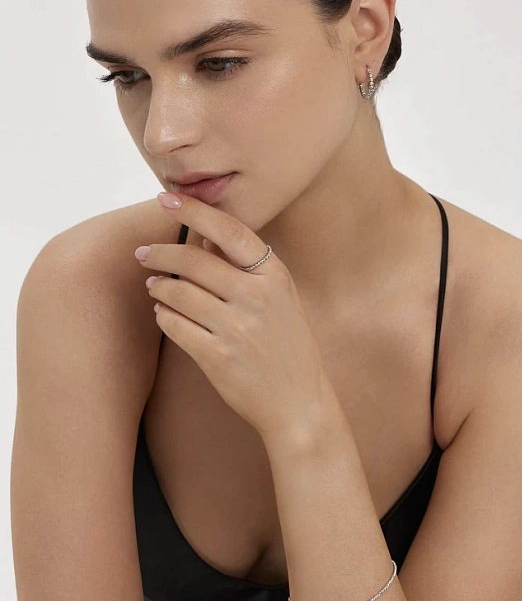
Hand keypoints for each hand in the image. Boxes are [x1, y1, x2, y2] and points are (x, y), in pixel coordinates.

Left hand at [135, 192, 333, 440]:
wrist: (298, 402)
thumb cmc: (287, 346)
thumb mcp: (281, 299)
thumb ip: (247, 268)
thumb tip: (202, 233)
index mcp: (274, 276)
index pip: (228, 231)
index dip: (193, 210)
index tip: (166, 198)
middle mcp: (256, 298)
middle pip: (193, 260)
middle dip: (160, 253)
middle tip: (143, 254)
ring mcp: (237, 328)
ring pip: (178, 292)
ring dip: (159, 286)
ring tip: (154, 286)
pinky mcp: (217, 357)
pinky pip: (174, 325)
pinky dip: (164, 316)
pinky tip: (165, 314)